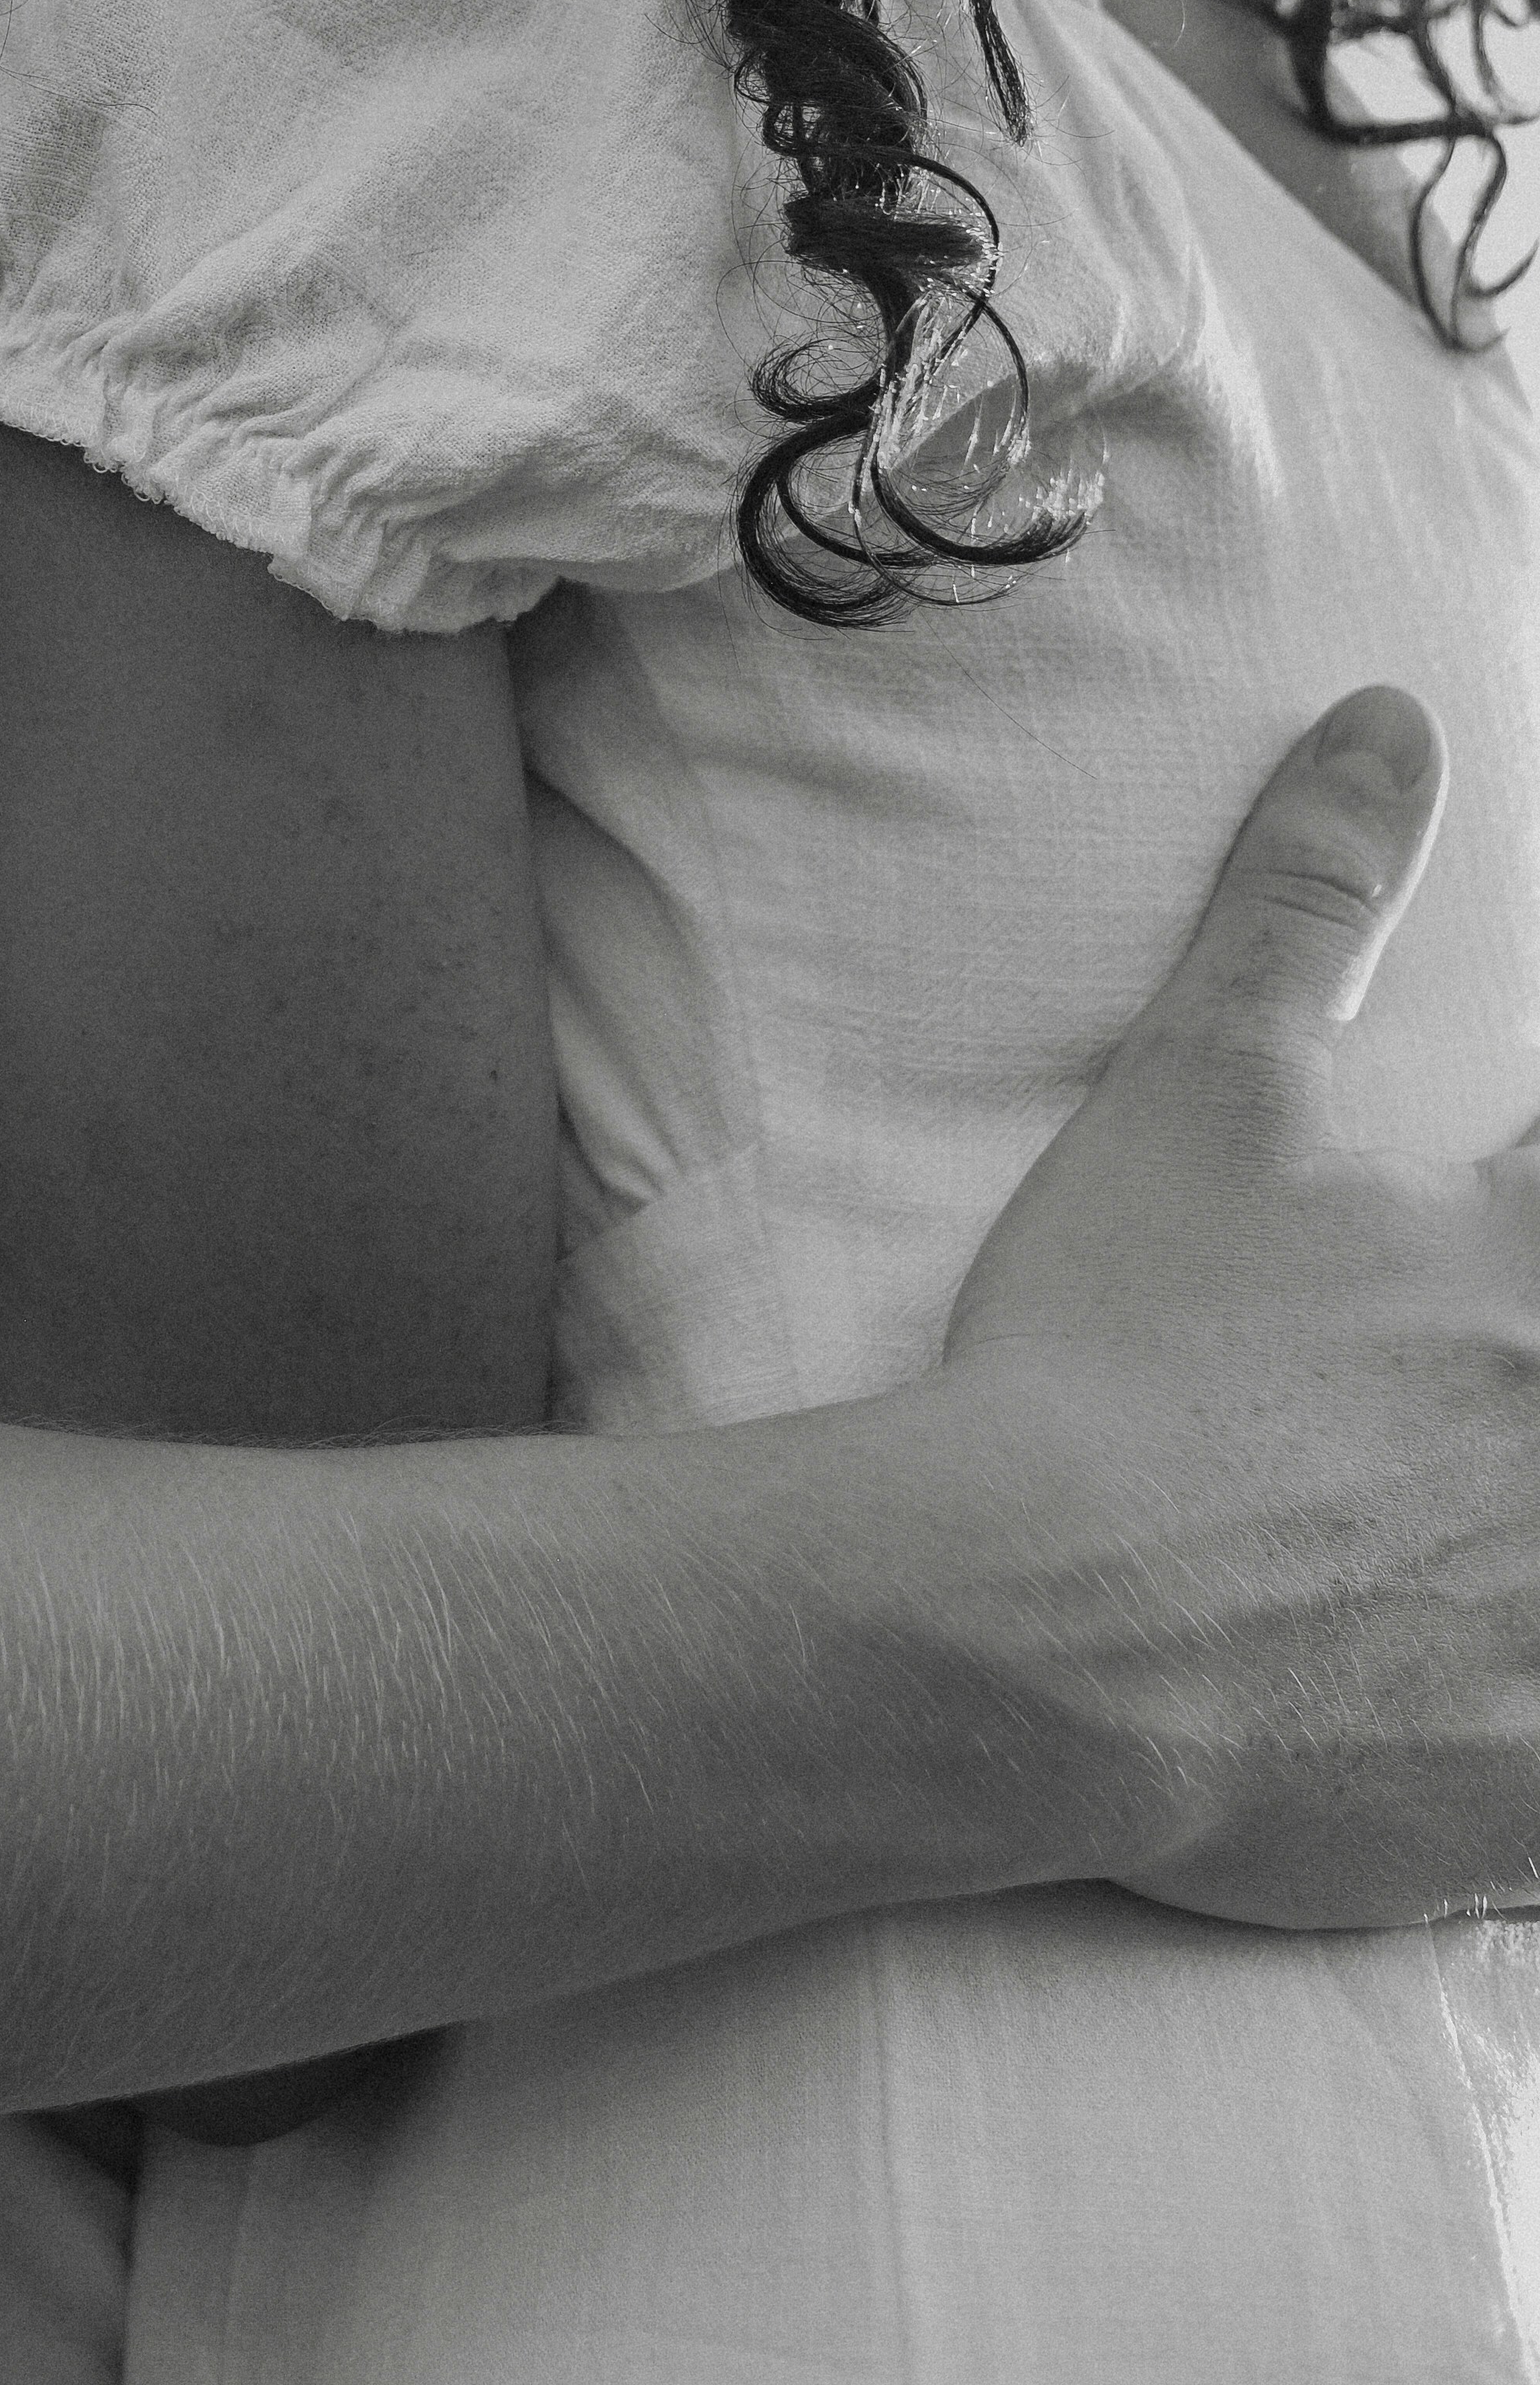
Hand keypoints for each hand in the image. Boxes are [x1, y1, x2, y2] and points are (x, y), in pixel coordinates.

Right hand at [934, 683, 1539, 1928]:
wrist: (1016, 1616)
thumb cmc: (1107, 1341)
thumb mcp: (1205, 1086)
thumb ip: (1310, 893)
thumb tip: (1391, 719)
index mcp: (1525, 1264)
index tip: (1534, 1231)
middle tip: (1499, 1386)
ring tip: (1507, 1540)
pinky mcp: (1536, 1785)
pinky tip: (1504, 1714)